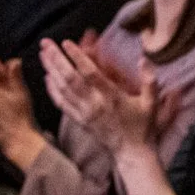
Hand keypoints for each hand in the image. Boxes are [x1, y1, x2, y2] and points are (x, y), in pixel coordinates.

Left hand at [44, 37, 166, 156]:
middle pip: (70, 78)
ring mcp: (84, 113)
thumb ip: (150, 80)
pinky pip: (61, 104)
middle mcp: (94, 104)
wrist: (132, 152)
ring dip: (51, 70)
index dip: (78, 57)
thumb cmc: (143, 126)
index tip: (67, 42)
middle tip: (46, 43)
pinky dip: (52, 90)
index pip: (91, 74)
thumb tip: (144, 58)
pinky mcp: (80, 120)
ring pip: (62, 89)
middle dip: (56, 59)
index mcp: (112, 97)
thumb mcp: (152, 103)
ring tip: (43, 54)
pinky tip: (47, 78)